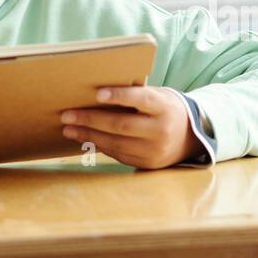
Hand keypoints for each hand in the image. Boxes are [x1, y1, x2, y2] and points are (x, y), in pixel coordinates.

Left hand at [60, 85, 203, 168]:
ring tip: (68, 128)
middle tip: (67, 115)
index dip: (120, 96)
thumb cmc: (165, 109)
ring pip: (116, 143)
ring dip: (88, 135)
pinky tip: (85, 138)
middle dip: (91, 120)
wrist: (191, 137)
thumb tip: (97, 95)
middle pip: (121, 125)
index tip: (97, 93)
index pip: (141, 99)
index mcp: (165, 107)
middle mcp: (161, 130)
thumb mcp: (159, 97)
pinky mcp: (147, 163)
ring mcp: (155, 150)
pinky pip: (118, 154)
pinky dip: (99, 145)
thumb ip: (136, 96)